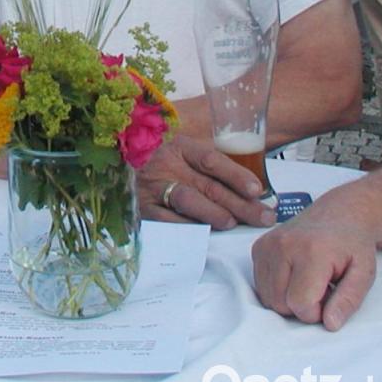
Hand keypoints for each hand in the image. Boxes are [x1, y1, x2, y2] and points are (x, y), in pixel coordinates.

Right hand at [138, 134, 277, 229]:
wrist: (118, 164)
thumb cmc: (158, 161)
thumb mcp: (180, 153)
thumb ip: (208, 167)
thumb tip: (250, 190)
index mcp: (180, 147)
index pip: (211, 160)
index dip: (236, 175)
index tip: (257, 190)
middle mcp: (167, 165)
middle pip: (208, 185)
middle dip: (240, 204)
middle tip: (264, 217)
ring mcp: (154, 187)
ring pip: (188, 200)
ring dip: (214, 214)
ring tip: (232, 223)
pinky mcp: (144, 208)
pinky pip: (168, 220)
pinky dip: (188, 227)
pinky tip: (204, 234)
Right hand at [252, 215, 376, 330]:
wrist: (339, 213)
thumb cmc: (353, 244)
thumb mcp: (363, 274)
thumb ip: (348, 301)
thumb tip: (329, 324)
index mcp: (311, 252)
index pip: (300, 304)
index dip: (316, 313)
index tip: (330, 299)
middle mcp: (283, 245)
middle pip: (280, 303)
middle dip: (301, 307)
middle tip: (320, 290)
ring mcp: (267, 244)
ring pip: (267, 296)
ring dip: (287, 299)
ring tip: (308, 283)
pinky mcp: (258, 247)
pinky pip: (260, 284)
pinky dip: (276, 288)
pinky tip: (294, 276)